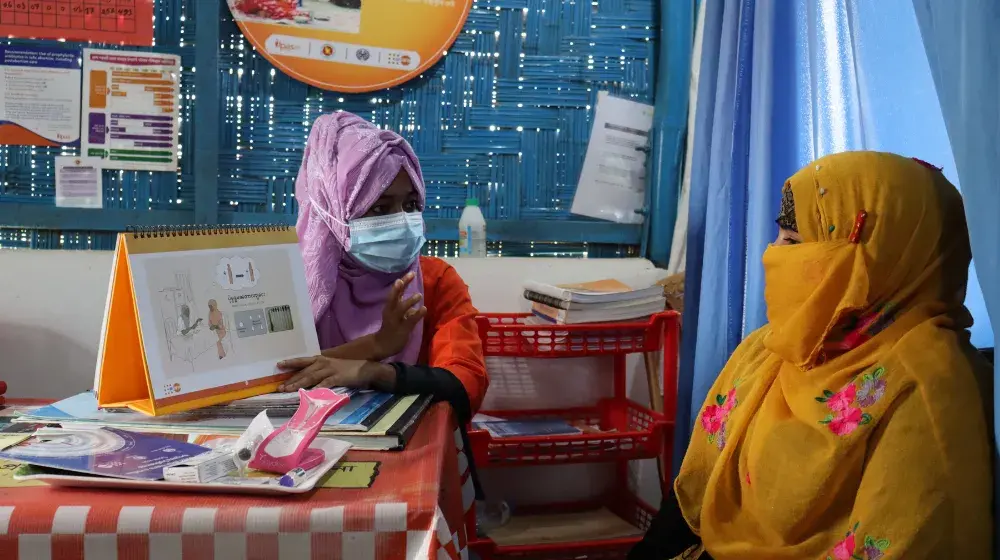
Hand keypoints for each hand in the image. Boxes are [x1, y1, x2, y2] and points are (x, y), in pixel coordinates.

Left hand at [276, 356, 394, 391]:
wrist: (365, 369)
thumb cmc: (348, 369)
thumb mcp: (332, 367)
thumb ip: (320, 372)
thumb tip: (307, 379)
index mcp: (321, 359)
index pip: (303, 361)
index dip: (291, 363)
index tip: (278, 365)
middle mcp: (323, 363)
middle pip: (304, 371)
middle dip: (291, 379)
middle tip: (280, 387)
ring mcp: (330, 370)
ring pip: (311, 377)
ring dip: (299, 384)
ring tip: (289, 390)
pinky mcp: (338, 377)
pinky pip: (325, 383)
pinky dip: (317, 388)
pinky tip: (310, 393)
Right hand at [373, 272, 426, 359]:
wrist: (382, 346)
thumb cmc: (390, 329)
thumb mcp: (396, 316)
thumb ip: (404, 309)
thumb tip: (413, 304)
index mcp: (390, 308)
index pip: (395, 292)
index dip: (402, 283)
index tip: (410, 273)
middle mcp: (391, 312)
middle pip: (394, 296)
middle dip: (402, 285)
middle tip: (410, 275)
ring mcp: (395, 321)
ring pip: (401, 309)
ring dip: (409, 301)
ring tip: (419, 295)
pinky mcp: (401, 330)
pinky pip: (409, 321)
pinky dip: (417, 315)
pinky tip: (424, 309)